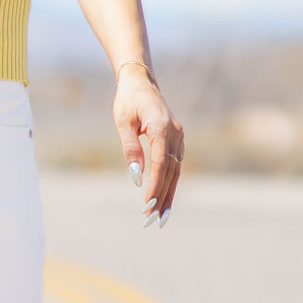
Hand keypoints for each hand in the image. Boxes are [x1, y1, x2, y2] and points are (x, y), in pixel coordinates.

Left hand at [113, 64, 183, 226]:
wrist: (141, 82)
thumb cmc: (128, 101)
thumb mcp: (123, 122)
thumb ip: (130, 149)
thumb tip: (135, 177)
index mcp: (161, 128)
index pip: (160, 164)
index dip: (155, 186)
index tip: (148, 205)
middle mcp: (175, 133)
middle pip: (171, 172)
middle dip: (162, 197)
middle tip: (153, 220)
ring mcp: (179, 137)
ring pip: (176, 172)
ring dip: (169, 195)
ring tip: (160, 218)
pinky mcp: (177, 140)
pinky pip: (176, 166)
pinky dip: (170, 184)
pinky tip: (164, 200)